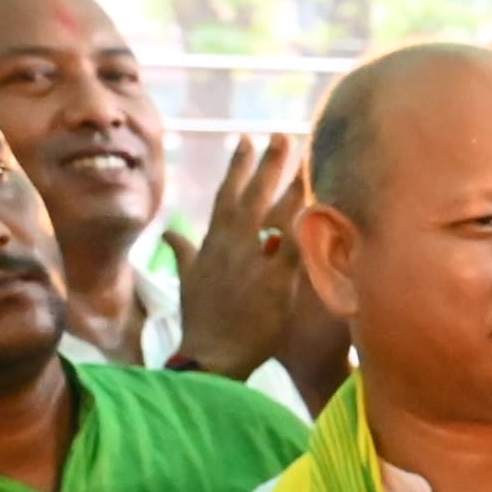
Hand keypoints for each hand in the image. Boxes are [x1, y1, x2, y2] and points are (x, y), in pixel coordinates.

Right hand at [164, 133, 312, 380]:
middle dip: (267, 163)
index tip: (245, 139)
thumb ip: (183, 252)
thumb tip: (170, 232)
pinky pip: (296, 249)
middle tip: (282, 134)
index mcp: (212, 243)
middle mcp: (231, 246)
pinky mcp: (275, 284)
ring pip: (275, 215)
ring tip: (306, 159)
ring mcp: (253, 263)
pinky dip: (307, 228)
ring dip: (290, 185)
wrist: (210, 357)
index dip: (236, 167)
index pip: (225, 196)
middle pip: (252, 195)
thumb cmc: (201, 322)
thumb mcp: (187, 281)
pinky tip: (321, 208)